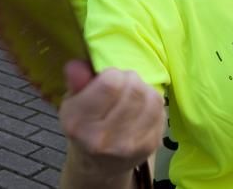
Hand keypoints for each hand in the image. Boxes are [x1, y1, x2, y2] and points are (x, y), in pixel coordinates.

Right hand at [59, 60, 163, 179]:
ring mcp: (128, 146)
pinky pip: (160, 109)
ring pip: (150, 98)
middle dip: (129, 79)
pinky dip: (153, 102)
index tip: (107, 79)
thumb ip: (75, 81)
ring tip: (132, 94)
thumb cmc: (85, 126)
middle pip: (133, 88)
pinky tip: (141, 107)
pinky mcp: (150, 146)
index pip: (109, 84)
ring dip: (143, 89)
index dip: (112, 74)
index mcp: (78, 124)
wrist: (99, 166)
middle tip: (121, 85)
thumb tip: (78, 66)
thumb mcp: (72, 102)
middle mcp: (102, 139)